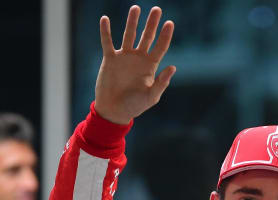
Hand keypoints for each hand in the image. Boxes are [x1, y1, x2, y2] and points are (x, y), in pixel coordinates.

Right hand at [94, 5, 175, 123]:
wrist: (114, 111)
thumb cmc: (134, 106)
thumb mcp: (151, 96)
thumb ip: (161, 83)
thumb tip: (173, 67)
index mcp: (150, 66)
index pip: (160, 47)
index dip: (165, 35)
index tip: (170, 23)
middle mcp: (139, 58)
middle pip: (147, 36)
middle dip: (152, 23)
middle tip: (156, 9)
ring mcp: (124, 57)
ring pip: (129, 35)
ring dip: (132, 22)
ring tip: (135, 8)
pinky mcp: (110, 59)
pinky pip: (107, 42)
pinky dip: (106, 31)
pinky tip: (105, 19)